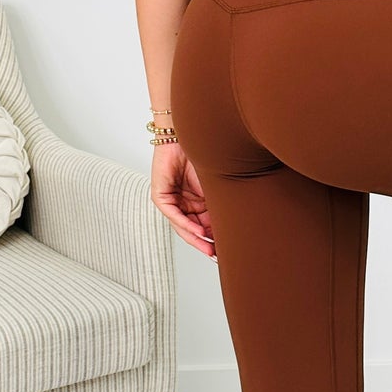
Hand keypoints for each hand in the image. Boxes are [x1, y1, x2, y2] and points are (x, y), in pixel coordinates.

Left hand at [150, 141, 216, 257]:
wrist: (188, 137)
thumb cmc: (202, 157)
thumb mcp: (214, 188)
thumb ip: (218, 208)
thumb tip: (231, 227)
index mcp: (195, 203)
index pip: (204, 225)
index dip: (214, 238)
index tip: (225, 249)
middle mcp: (182, 204)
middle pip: (193, 229)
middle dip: (205, 243)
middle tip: (217, 255)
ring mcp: (171, 201)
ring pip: (183, 226)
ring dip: (196, 238)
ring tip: (209, 248)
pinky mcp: (160, 196)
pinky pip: (173, 215)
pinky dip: (186, 224)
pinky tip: (197, 230)